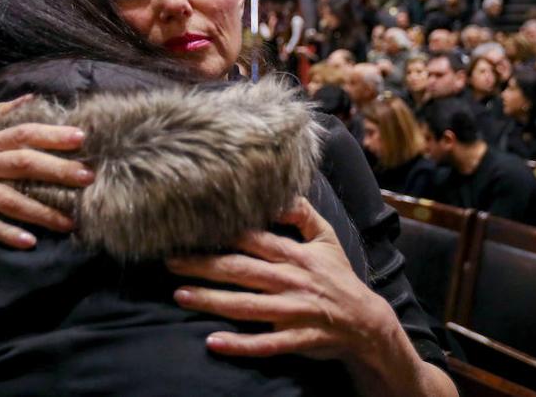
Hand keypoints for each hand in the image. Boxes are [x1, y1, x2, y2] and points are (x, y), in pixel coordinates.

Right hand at [0, 95, 93, 248]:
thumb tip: (30, 96)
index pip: (22, 134)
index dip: (51, 134)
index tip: (81, 137)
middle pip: (21, 163)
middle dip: (56, 170)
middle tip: (88, 177)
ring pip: (7, 198)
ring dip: (40, 211)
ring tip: (69, 223)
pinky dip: (5, 233)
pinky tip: (28, 242)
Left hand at [166, 197, 399, 364]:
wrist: (366, 323)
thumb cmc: (339, 278)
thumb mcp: (327, 239)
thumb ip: (303, 214)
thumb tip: (282, 191)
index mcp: (295, 255)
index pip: (253, 239)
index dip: (223, 232)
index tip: (191, 227)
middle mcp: (290, 281)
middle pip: (240, 270)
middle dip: (203, 264)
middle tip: (170, 260)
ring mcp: (291, 311)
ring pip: (246, 306)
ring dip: (211, 301)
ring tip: (179, 295)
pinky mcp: (294, 339)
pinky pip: (264, 344)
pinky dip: (239, 345)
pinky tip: (213, 342)